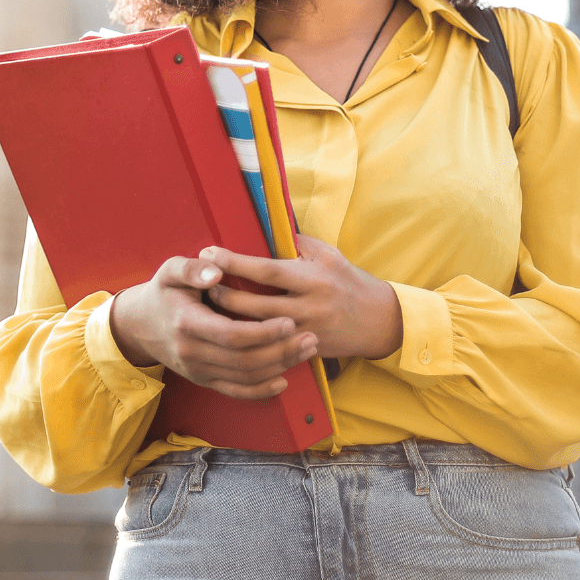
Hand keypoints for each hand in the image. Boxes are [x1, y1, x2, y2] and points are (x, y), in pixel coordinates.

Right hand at [109, 255, 318, 400]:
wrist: (139, 325)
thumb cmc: (163, 292)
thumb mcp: (170, 271)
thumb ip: (192, 268)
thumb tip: (216, 270)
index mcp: (187, 323)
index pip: (231, 335)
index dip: (263, 332)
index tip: (290, 321)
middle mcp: (192, 353)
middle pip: (244, 360)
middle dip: (281, 351)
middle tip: (311, 337)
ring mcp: (198, 371)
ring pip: (245, 377)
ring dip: (279, 367)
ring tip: (306, 351)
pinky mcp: (203, 380)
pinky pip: (235, 392)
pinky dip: (261, 390)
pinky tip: (284, 379)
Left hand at [201, 235, 402, 360]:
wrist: (377, 320)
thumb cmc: (348, 280)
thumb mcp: (327, 254)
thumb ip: (297, 243)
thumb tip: (265, 228)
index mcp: (312, 278)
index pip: (266, 270)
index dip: (235, 262)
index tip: (209, 253)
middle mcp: (308, 306)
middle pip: (256, 305)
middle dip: (225, 294)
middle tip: (202, 284)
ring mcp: (305, 332)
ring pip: (258, 331)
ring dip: (231, 319)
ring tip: (209, 307)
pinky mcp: (304, 351)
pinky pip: (270, 349)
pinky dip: (248, 340)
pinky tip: (230, 334)